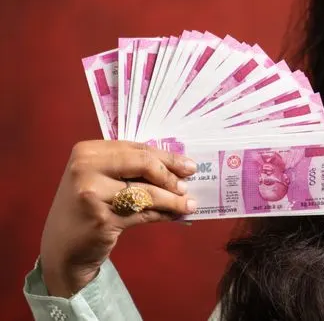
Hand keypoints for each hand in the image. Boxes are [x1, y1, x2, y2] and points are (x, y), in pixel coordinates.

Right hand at [39, 140, 196, 296]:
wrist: (62, 247)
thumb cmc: (87, 207)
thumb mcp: (101, 179)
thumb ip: (130, 168)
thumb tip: (178, 167)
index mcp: (87, 151)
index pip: (137, 148)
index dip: (167, 157)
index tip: (188, 165)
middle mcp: (86, 168)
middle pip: (143, 164)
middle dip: (171, 174)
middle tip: (189, 183)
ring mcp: (92, 194)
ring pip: (147, 191)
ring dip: (173, 199)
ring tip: (189, 203)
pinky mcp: (102, 219)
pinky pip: (143, 213)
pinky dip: (163, 214)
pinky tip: (176, 215)